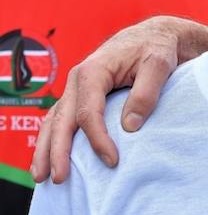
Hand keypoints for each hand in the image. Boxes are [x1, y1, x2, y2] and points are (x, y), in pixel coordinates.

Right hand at [33, 17, 207, 183]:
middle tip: (58, 178)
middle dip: (57, 151)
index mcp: (93, 71)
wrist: (155, 36)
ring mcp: (76, 88)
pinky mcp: (81, 96)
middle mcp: (78, 80)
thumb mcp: (158, 65)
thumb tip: (129, 126)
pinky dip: (53, 139)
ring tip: (42, 176)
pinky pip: (61, 119)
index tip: (112, 161)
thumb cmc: (157, 48)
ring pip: (54, 121)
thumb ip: (146, 93)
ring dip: (46, 149)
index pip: (88, 112)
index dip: (97, 139)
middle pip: (62, 120)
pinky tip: (49, 158)